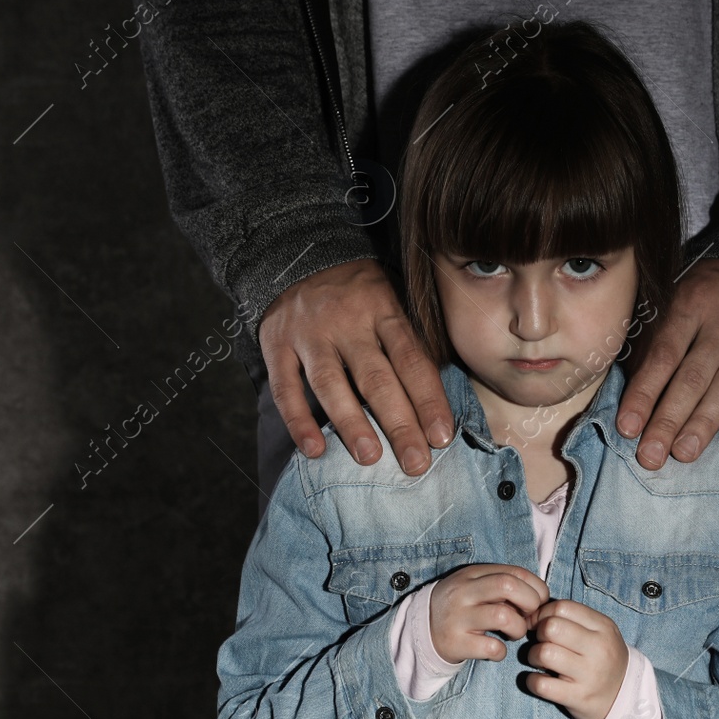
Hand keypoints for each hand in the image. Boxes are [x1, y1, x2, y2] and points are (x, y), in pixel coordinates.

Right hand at [258, 258, 454, 475]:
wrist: (295, 255)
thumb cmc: (357, 292)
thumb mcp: (390, 299)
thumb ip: (408, 342)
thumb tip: (437, 402)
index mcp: (384, 310)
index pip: (412, 360)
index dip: (427, 400)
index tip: (441, 437)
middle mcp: (348, 321)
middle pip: (376, 378)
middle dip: (399, 423)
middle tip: (415, 463)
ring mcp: (310, 333)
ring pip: (331, 383)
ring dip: (351, 423)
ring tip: (370, 458)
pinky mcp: (276, 343)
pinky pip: (286, 387)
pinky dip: (298, 420)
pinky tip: (314, 449)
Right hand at [428, 564, 550, 662]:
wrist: (421, 631)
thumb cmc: (461, 608)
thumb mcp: (476, 587)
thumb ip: (503, 586)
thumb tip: (539, 597)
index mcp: (473, 574)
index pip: (514, 572)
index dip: (535, 587)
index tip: (539, 601)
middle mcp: (463, 592)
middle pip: (508, 585)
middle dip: (530, 602)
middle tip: (530, 617)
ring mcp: (458, 617)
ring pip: (503, 616)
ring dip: (518, 628)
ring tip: (513, 633)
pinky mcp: (455, 643)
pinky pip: (491, 647)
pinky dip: (501, 651)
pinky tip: (497, 649)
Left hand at [522, 599, 628, 718]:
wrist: (624, 694)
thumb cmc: (602, 657)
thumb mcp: (599, 632)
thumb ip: (572, 619)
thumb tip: (533, 614)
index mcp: (603, 627)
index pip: (563, 607)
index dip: (542, 613)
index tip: (538, 623)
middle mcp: (598, 649)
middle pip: (552, 627)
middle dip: (538, 633)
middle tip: (541, 642)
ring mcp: (589, 674)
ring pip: (544, 653)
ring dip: (533, 656)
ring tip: (540, 661)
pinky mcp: (579, 697)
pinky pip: (542, 684)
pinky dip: (532, 681)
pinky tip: (539, 680)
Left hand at [617, 258, 718, 468]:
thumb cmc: (717, 292)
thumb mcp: (684, 294)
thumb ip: (657, 333)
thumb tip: (628, 384)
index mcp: (691, 302)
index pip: (663, 355)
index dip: (644, 393)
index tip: (627, 428)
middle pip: (693, 376)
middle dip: (669, 419)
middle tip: (651, 456)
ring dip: (705, 423)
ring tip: (684, 454)